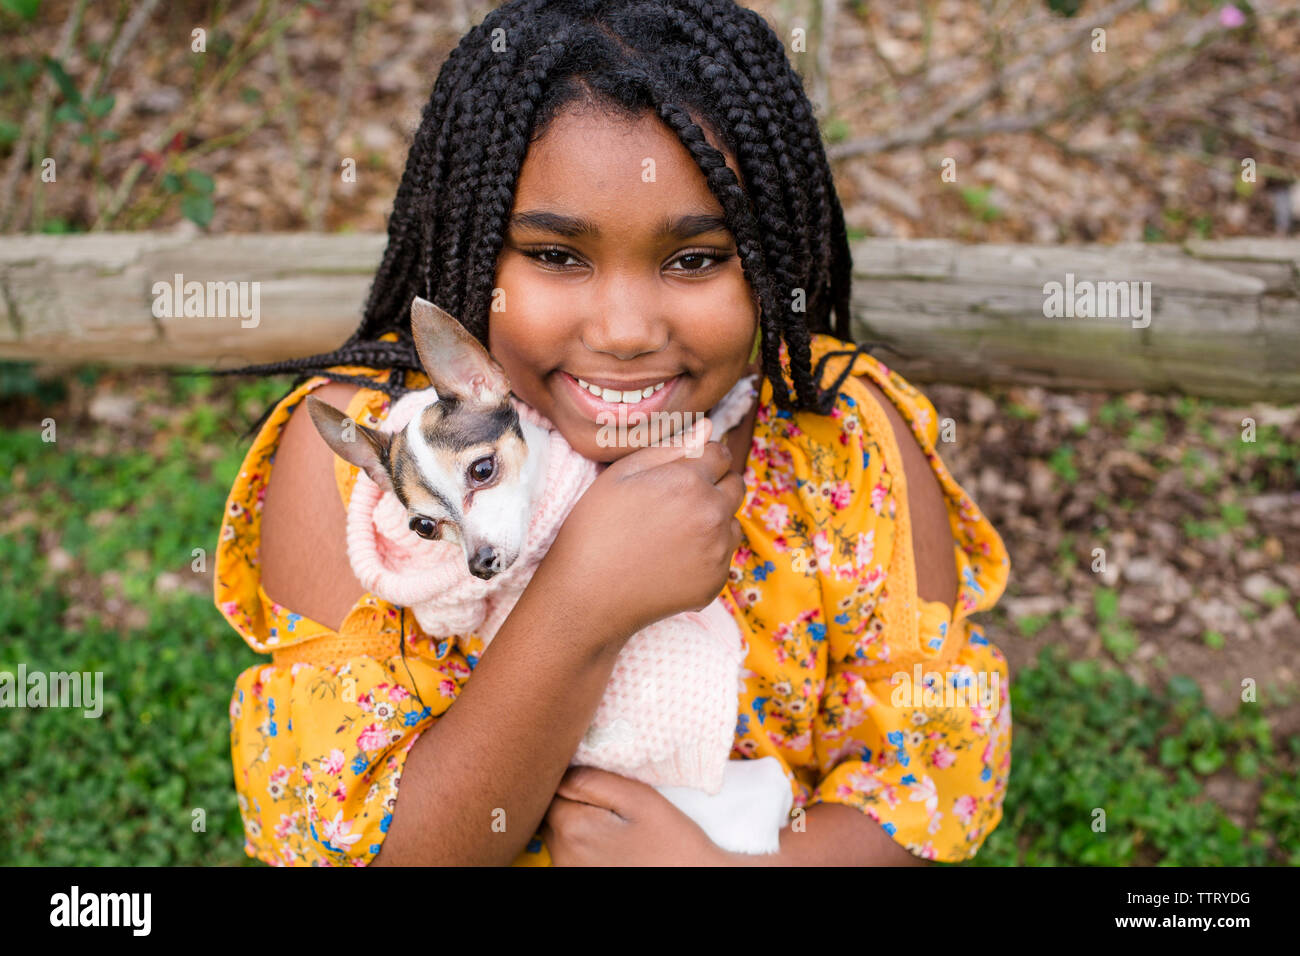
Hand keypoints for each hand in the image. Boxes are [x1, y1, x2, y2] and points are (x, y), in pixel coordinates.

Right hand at [539, 418, 746, 641]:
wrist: (587, 595)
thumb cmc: (595, 528)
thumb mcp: (621, 474)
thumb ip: (670, 447)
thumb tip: (707, 429)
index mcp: (690, 481)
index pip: (721, 454)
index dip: (702, 458)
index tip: (682, 471)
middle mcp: (712, 514)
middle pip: (735, 485)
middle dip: (714, 486)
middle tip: (677, 502)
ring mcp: (718, 551)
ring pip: (732, 522)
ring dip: (714, 520)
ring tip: (673, 533)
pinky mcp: (716, 581)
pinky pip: (724, 556)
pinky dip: (707, 554)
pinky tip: (673, 559)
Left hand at [540, 766, 728, 865]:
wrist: (694, 879)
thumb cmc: (672, 841)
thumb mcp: (639, 799)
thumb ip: (593, 782)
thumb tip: (560, 769)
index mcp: (573, 829)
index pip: (546, 787)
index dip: (561, 770)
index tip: (582, 763)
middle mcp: (562, 855)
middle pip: (548, 809)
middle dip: (564, 793)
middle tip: (598, 786)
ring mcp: (569, 871)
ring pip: (555, 830)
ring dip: (572, 815)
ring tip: (606, 812)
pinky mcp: (579, 878)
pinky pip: (568, 849)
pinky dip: (580, 837)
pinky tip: (607, 834)